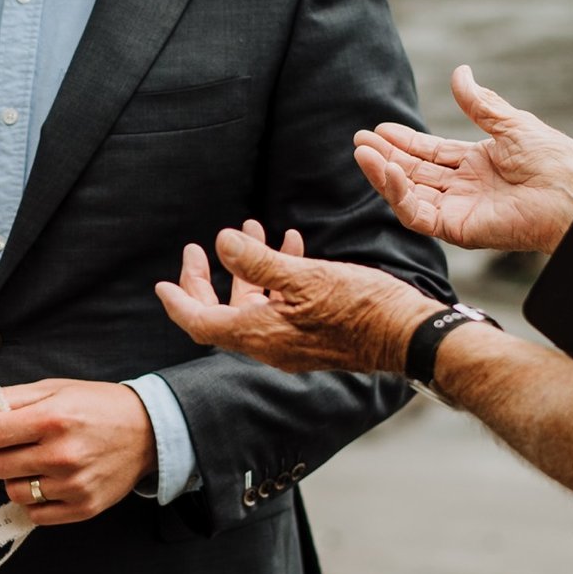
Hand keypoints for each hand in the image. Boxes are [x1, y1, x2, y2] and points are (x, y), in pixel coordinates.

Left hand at [0, 378, 155, 525]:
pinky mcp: (83, 507)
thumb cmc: (99, 407)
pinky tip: (48, 482)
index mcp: (53, 419)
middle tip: (16, 444)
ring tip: (34, 463)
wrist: (147, 432)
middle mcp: (63, 455)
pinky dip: (36, 500)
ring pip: (14, 492)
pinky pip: (36, 514)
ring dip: (17, 478)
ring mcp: (73, 485)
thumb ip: (15, 397)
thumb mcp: (57, 389)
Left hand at [156, 223, 442, 374]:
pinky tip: (292, 244)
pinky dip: (277, 277)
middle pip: (221, 315)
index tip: (162, 283)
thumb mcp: (307, 277)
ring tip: (252, 228)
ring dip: (247, 268)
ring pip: (253, 305)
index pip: (201, 323)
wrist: (410, 336)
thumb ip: (260, 262)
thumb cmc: (362, 308)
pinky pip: (281, 306)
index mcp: (260, 335)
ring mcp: (292, 342)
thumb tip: (220, 242)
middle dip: (207, 279)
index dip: (179, 301)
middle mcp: (271, 345)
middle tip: (199, 248)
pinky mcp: (312, 335)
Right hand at [352, 65, 572, 255]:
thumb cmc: (554, 161)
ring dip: (384, 173)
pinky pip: (417, 214)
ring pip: (410, 194)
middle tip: (360, 139)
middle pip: (415, 173)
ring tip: (363, 152)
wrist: (572, 194)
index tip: (380, 128)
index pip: (431, 154)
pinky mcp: (456, 229)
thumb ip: (479, 103)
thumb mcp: (511, 124)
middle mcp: (464, 189)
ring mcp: (459, 210)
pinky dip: (398, 194)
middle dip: (386, 156)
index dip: (405, 141)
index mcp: (478, 165)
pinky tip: (387, 170)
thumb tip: (459, 72)